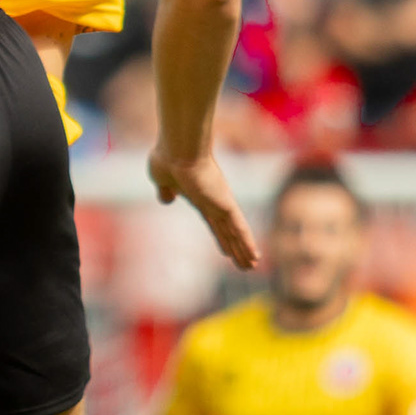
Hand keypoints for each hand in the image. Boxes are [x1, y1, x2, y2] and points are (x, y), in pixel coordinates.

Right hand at [147, 144, 259, 271]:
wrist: (178, 149)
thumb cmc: (168, 158)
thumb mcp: (161, 178)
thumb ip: (164, 190)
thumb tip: (166, 200)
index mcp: (199, 198)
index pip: (213, 223)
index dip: (221, 237)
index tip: (227, 250)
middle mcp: (213, 202)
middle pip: (227, 231)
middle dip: (236, 247)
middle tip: (247, 262)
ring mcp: (221, 203)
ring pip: (236, 233)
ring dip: (244, 250)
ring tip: (252, 265)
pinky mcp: (225, 205)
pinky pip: (239, 228)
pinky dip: (247, 242)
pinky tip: (254, 255)